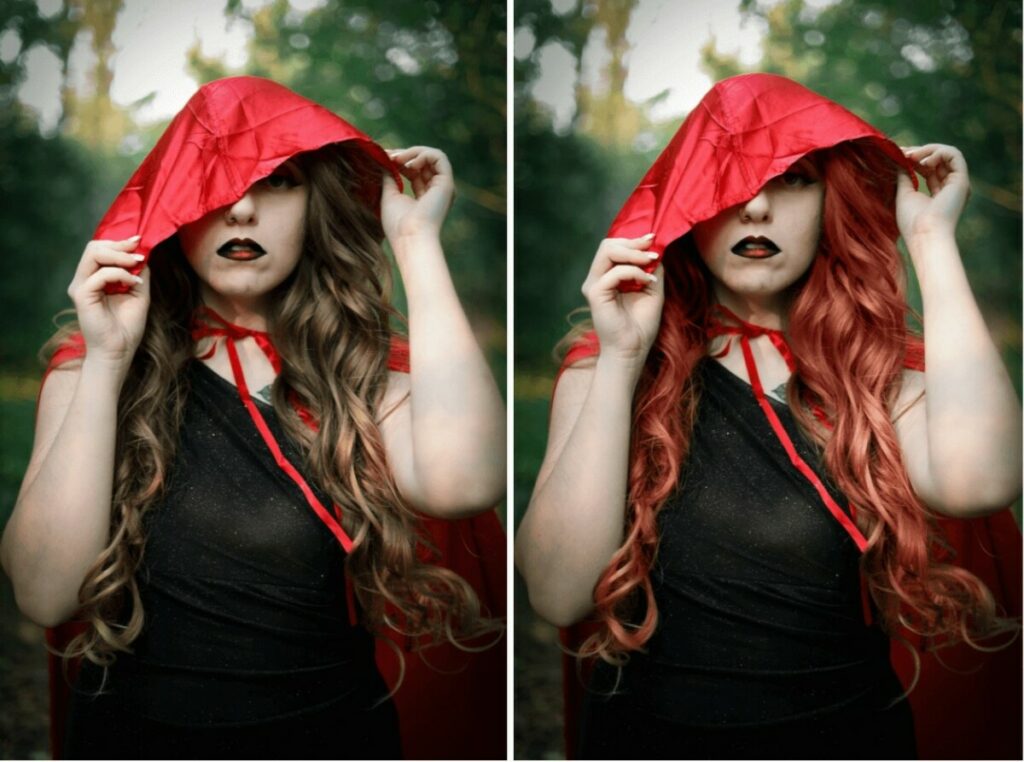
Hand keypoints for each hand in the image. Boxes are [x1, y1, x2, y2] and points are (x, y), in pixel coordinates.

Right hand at [67, 236, 150, 371]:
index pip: (100, 249)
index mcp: (94, 278)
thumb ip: (138, 273)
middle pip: (94, 247)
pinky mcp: (82, 295)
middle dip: (119, 246)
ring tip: (136, 264)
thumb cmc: (127, 326)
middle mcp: (84, 280)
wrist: (119, 350)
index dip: (120, 243)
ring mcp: (81, 286)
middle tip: (138, 252)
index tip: (139, 241)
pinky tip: (134, 283)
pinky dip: (120, 274)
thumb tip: (143, 254)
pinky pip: (100, 274)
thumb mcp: (138, 293)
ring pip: (93, 254)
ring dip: (119, 256)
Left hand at [381, 146, 454, 245]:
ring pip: (432, 156)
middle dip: (405, 154)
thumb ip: (390, 177)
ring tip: (397, 159)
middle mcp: (436, 191)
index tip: (384, 157)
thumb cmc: (398, 224)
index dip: (400, 161)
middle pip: (423, 162)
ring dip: (413, 153)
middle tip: (388, 155)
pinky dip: (423, 154)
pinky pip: (439, 157)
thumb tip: (384, 160)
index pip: (413, 171)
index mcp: (423, 197)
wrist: (410, 237)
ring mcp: (443, 187)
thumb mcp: (390, 195)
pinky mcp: (447, 183)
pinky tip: (409, 164)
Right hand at [581, 235, 664, 372]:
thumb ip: (652, 269)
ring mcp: (594, 285)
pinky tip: (647, 282)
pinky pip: (615, 272)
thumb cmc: (640, 325)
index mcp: (607, 277)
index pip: (614, 247)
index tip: (653, 239)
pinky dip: (635, 272)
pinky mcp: (595, 293)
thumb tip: (656, 250)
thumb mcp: (652, 290)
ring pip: (608, 251)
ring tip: (651, 262)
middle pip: (608, 244)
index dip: (633, 240)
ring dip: (633, 253)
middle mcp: (597, 278)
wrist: (633, 349)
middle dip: (633, 243)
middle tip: (652, 250)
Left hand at [897, 144, 970, 242]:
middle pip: (938, 160)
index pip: (928, 169)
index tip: (899, 154)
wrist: (925, 235)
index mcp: (938, 194)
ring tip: (910, 156)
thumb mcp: (905, 194)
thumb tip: (899, 160)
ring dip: (927, 150)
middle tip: (903, 152)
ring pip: (947, 154)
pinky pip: (954, 155)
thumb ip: (904, 176)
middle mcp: (950, 188)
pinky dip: (938, 152)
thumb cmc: (913, 221)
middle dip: (919, 152)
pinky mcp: (961, 180)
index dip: (914, 159)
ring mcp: (957, 183)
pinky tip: (923, 161)